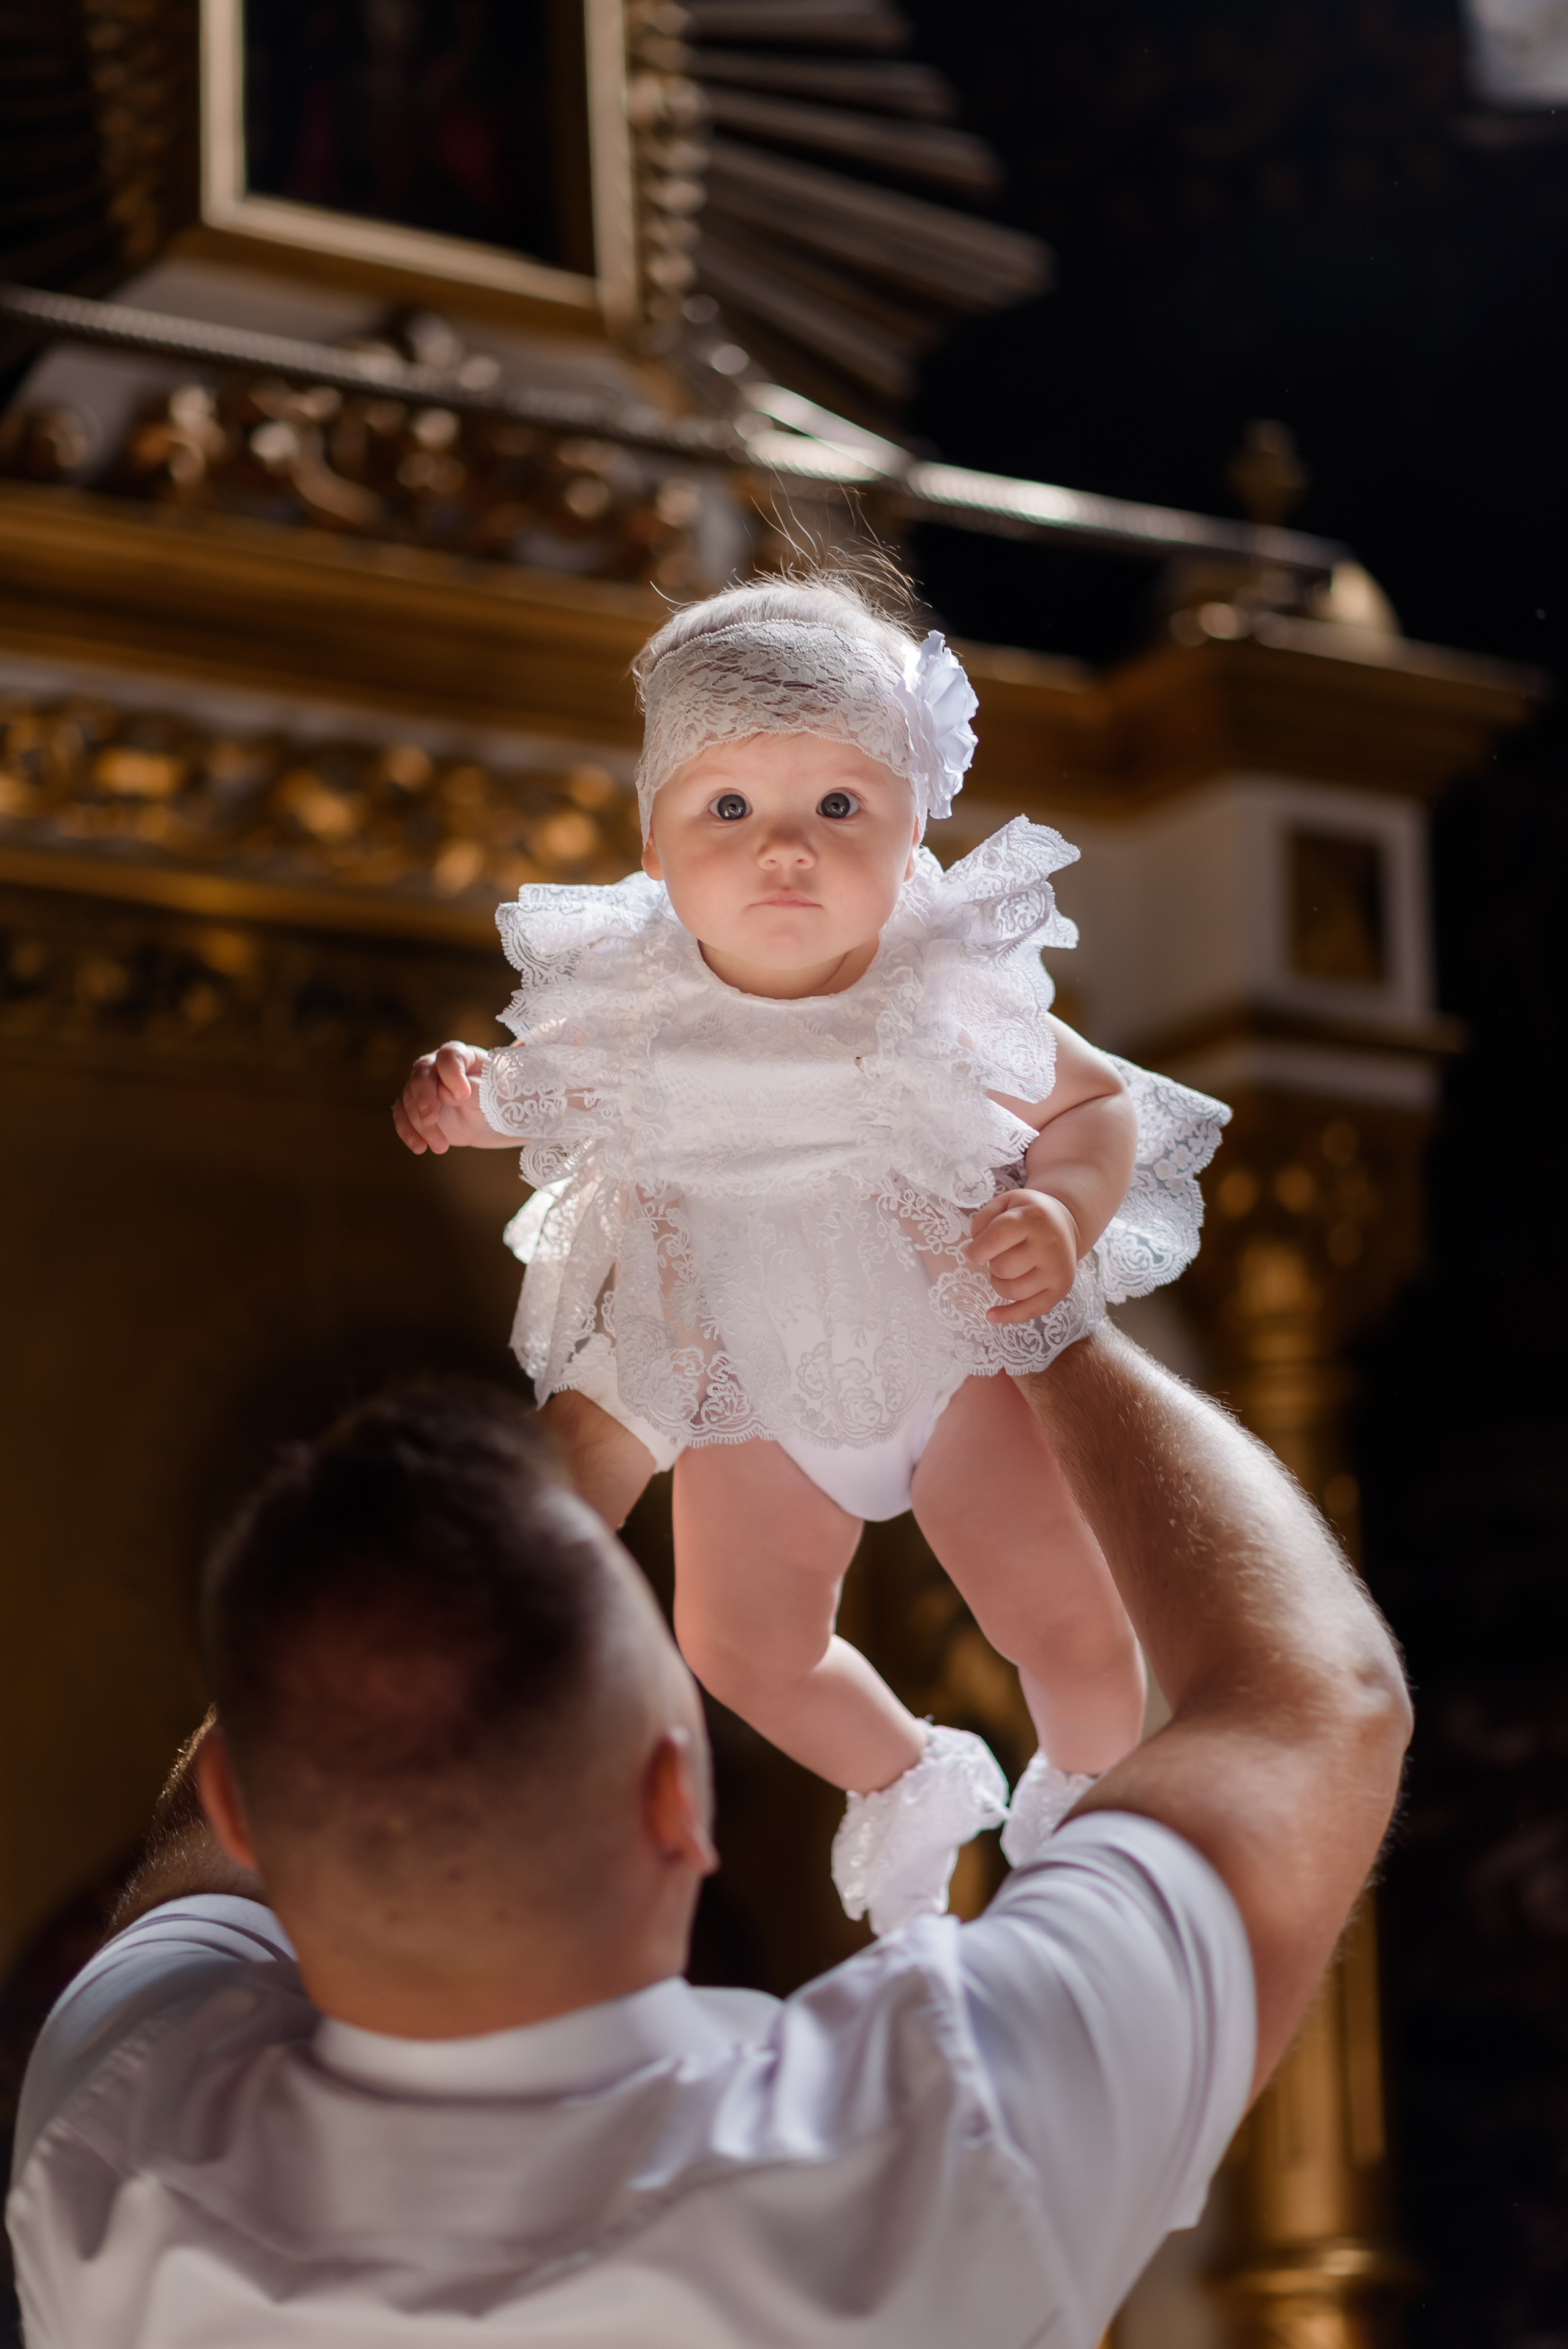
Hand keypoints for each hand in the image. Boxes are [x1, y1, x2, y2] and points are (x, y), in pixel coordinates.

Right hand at [392, 1042, 493, 1154]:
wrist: (486, 1118)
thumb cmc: (494, 1099)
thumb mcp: (494, 1095)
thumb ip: (474, 1090)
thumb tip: (443, 1093)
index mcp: (460, 1056)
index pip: (449, 1056)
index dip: (452, 1073)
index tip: (463, 1095)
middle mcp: (436, 1066)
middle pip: (421, 1075)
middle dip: (424, 1097)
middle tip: (431, 1118)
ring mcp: (421, 1086)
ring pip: (410, 1100)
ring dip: (422, 1125)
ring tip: (441, 1147)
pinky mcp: (413, 1107)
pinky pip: (402, 1117)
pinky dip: (408, 1133)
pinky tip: (419, 1148)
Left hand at [964, 1188, 1079, 1325]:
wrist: (1065, 1222)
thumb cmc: (1028, 1214)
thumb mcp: (1005, 1202)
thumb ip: (983, 1220)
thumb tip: (973, 1251)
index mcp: (1034, 1218)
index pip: (998, 1237)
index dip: (977, 1249)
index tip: (970, 1253)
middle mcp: (1049, 1245)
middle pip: (1003, 1267)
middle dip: (992, 1264)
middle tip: (1000, 1255)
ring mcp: (1057, 1270)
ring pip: (1013, 1290)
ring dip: (999, 1283)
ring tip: (1007, 1270)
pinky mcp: (1061, 1289)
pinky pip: (1031, 1311)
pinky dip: (1008, 1316)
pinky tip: (992, 1314)